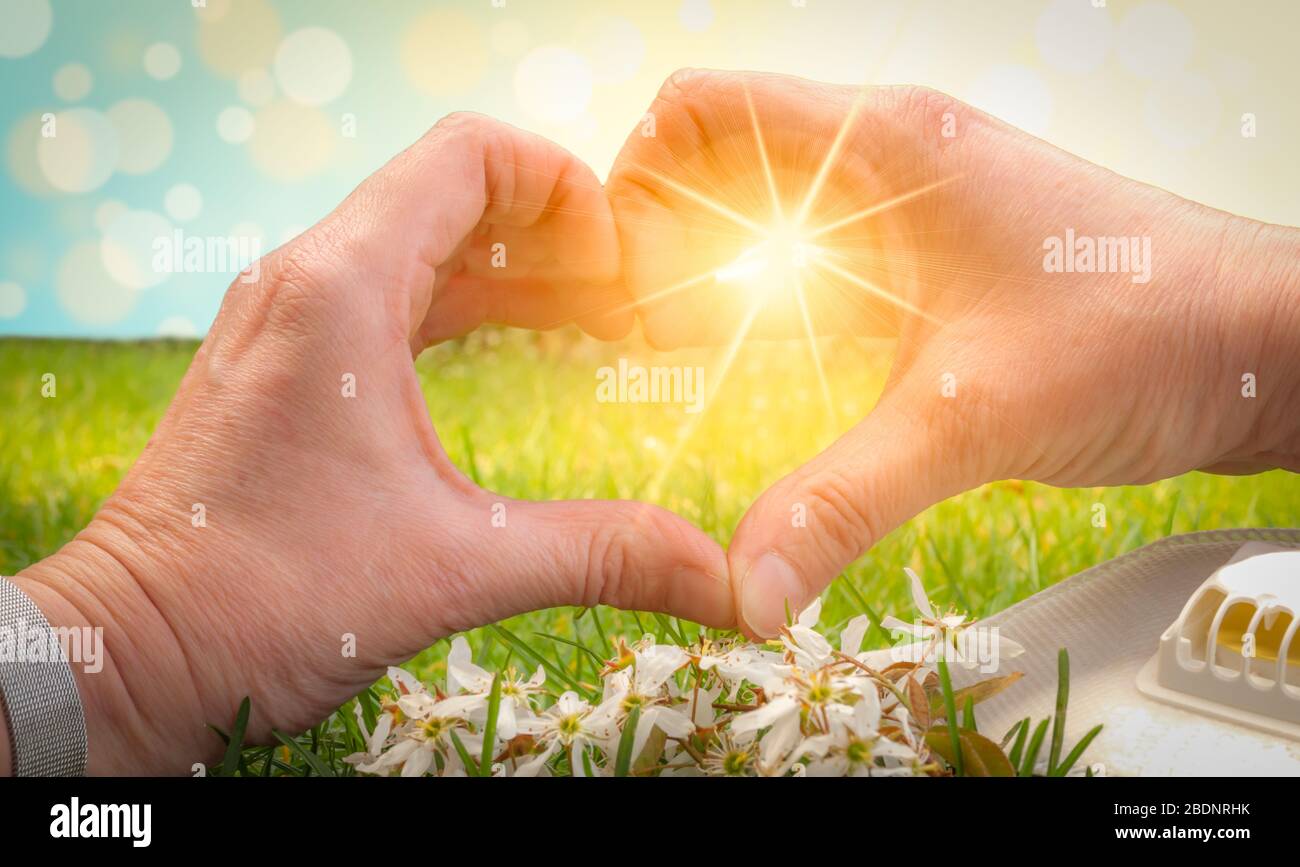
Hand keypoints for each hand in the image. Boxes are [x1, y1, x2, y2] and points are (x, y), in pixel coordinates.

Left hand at [9, 114, 731, 774]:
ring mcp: (285, 318)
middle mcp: (304, 279)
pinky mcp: (282, 363)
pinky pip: (389, 294)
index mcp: (341, 288)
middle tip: (629, 298)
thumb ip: (604, 555)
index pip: (469, 155)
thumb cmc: (266, 599)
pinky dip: (461, 303)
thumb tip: (729, 585)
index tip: (623, 261)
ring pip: (419, 243)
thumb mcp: (457, 567)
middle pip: (450, 191)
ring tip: (595, 318)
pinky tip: (515, 347)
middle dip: (554, 230)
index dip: (565, 185)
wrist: (131, 653)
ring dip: (511, 269)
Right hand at [608, 69, 1299, 636]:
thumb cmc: (1139, 336)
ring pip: (767, 210)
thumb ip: (842, 502)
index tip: (619, 284)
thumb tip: (744, 591)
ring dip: (714, 272)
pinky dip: (770, 298)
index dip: (632, 185)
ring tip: (684, 356)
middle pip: (718, 162)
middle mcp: (886, 155)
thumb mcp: (968, 422)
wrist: (1261, 346)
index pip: (699, 111)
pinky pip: (818, 254)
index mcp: (880, 145)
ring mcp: (912, 201)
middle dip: (660, 241)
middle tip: (641, 339)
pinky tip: (765, 368)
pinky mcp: (934, 251)